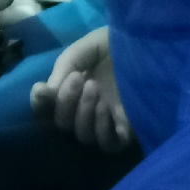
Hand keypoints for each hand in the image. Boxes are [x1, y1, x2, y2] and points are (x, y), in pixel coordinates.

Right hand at [30, 27, 132, 152]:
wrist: (150, 44)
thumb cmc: (117, 44)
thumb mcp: (84, 48)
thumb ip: (64, 66)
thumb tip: (48, 92)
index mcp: (73, 88)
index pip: (46, 107)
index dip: (39, 104)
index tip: (42, 88)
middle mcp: (86, 106)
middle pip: (62, 124)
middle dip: (66, 101)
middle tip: (80, 78)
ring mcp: (106, 119)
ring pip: (83, 136)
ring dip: (83, 114)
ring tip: (95, 88)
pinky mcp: (127, 129)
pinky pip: (108, 144)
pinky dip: (103, 129)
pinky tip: (108, 107)